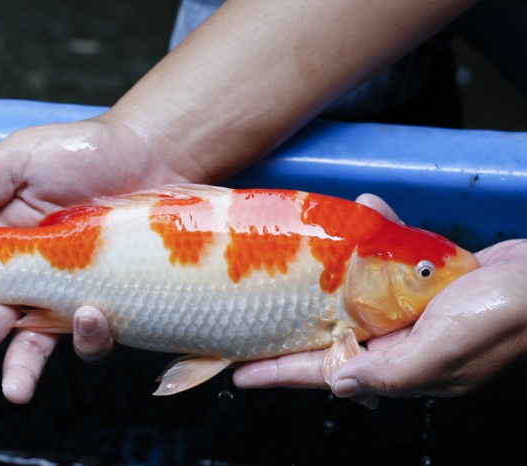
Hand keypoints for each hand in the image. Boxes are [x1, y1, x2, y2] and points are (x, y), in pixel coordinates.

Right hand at [0, 116, 187, 403]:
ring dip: (20, 369)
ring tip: (15, 389)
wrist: (146, 152)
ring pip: (33, 342)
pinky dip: (85, 335)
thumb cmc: (77, 150)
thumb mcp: (16, 158)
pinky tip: (90, 316)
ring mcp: (64, 289)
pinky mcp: (106, 297)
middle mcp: (24, 273)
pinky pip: (88, 332)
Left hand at [233, 194, 526, 400]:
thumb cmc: (506, 316)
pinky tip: (371, 213)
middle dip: (287, 328)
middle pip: (326, 336)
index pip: (323, 372)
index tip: (238, 372)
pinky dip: (377, 237)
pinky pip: (386, 262)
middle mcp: (397, 342)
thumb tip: (339, 386)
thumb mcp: (446, 348)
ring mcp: (409, 311)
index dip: (279, 373)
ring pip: (350, 296)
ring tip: (297, 254)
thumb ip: (392, 370)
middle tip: (247, 318)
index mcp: (399, 366)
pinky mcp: (425, 282)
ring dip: (326, 273)